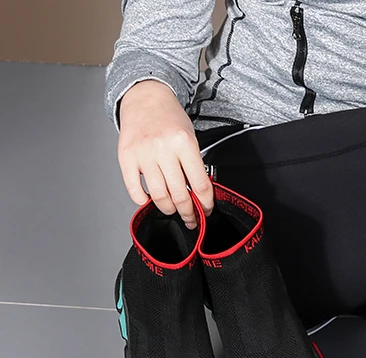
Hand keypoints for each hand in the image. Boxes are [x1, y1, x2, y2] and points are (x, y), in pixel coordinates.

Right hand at [118, 80, 213, 228]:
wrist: (145, 98)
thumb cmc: (170, 119)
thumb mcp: (191, 138)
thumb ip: (195, 165)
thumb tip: (200, 197)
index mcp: (184, 143)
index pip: (200, 185)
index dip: (206, 204)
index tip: (206, 211)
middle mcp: (163, 149)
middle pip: (180, 196)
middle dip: (188, 213)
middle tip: (191, 219)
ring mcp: (143, 154)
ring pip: (159, 196)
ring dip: (168, 209)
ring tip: (172, 209)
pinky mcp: (126, 157)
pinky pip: (135, 190)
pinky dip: (143, 201)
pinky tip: (150, 200)